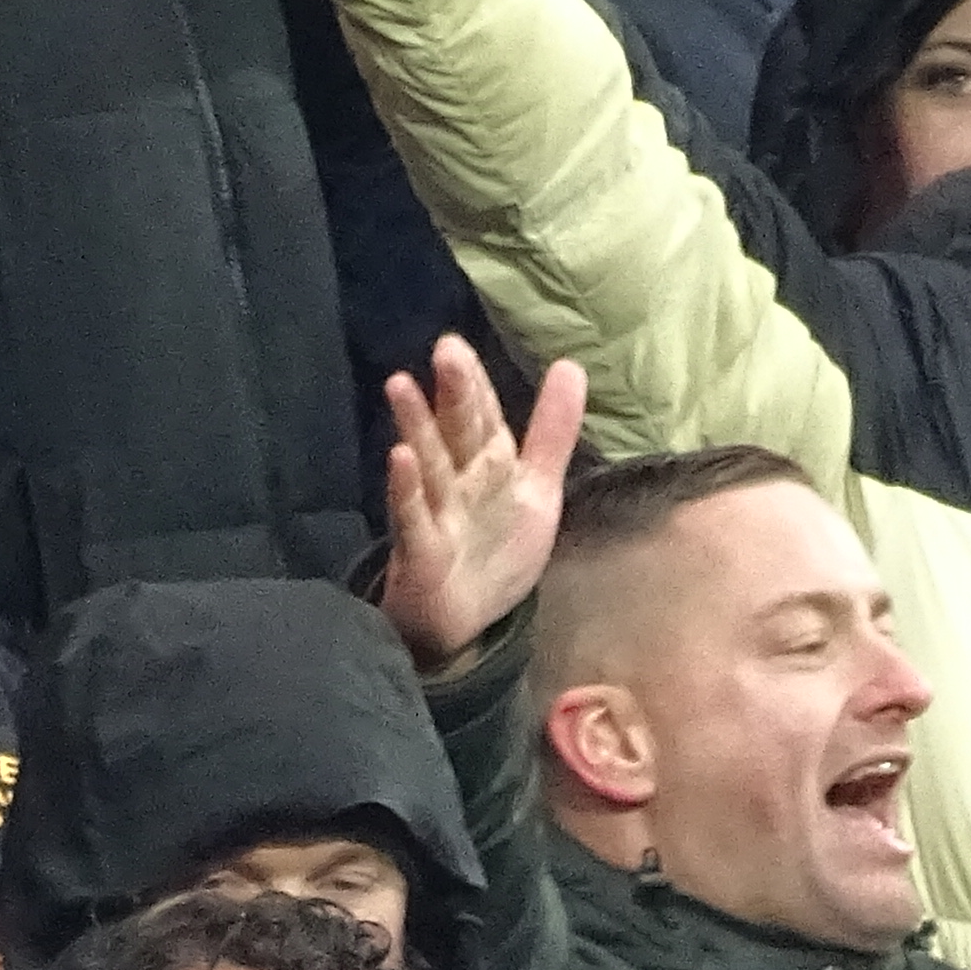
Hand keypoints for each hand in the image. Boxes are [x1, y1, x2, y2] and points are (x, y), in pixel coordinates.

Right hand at [379, 338, 585, 671]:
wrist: (466, 625)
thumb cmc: (495, 552)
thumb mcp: (536, 489)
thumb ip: (552, 432)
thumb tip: (571, 364)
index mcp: (487, 464)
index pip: (481, 415)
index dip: (473, 383)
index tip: (456, 345)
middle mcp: (459, 482)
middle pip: (456, 432)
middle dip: (453, 394)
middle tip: (446, 349)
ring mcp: (437, 514)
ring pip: (430, 465)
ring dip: (416, 427)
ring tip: (400, 385)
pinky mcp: (422, 552)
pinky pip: (412, 517)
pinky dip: (406, 489)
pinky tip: (399, 459)